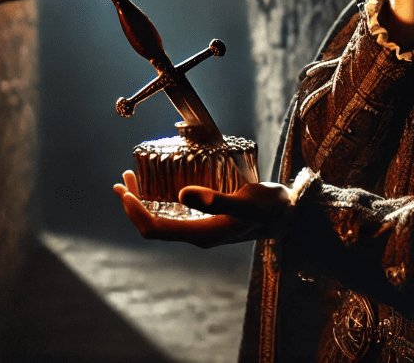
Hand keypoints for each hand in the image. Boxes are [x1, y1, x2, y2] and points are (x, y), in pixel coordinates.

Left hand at [113, 170, 294, 248]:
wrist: (290, 216)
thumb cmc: (270, 208)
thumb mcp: (246, 202)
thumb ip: (217, 200)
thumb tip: (182, 194)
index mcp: (201, 234)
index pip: (155, 228)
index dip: (135, 212)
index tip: (126, 190)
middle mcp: (198, 235)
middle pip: (153, 225)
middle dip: (134, 204)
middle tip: (124, 179)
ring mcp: (202, 229)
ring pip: (162, 219)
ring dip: (144, 202)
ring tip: (133, 179)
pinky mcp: (208, 220)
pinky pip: (175, 214)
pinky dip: (160, 200)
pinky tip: (161, 184)